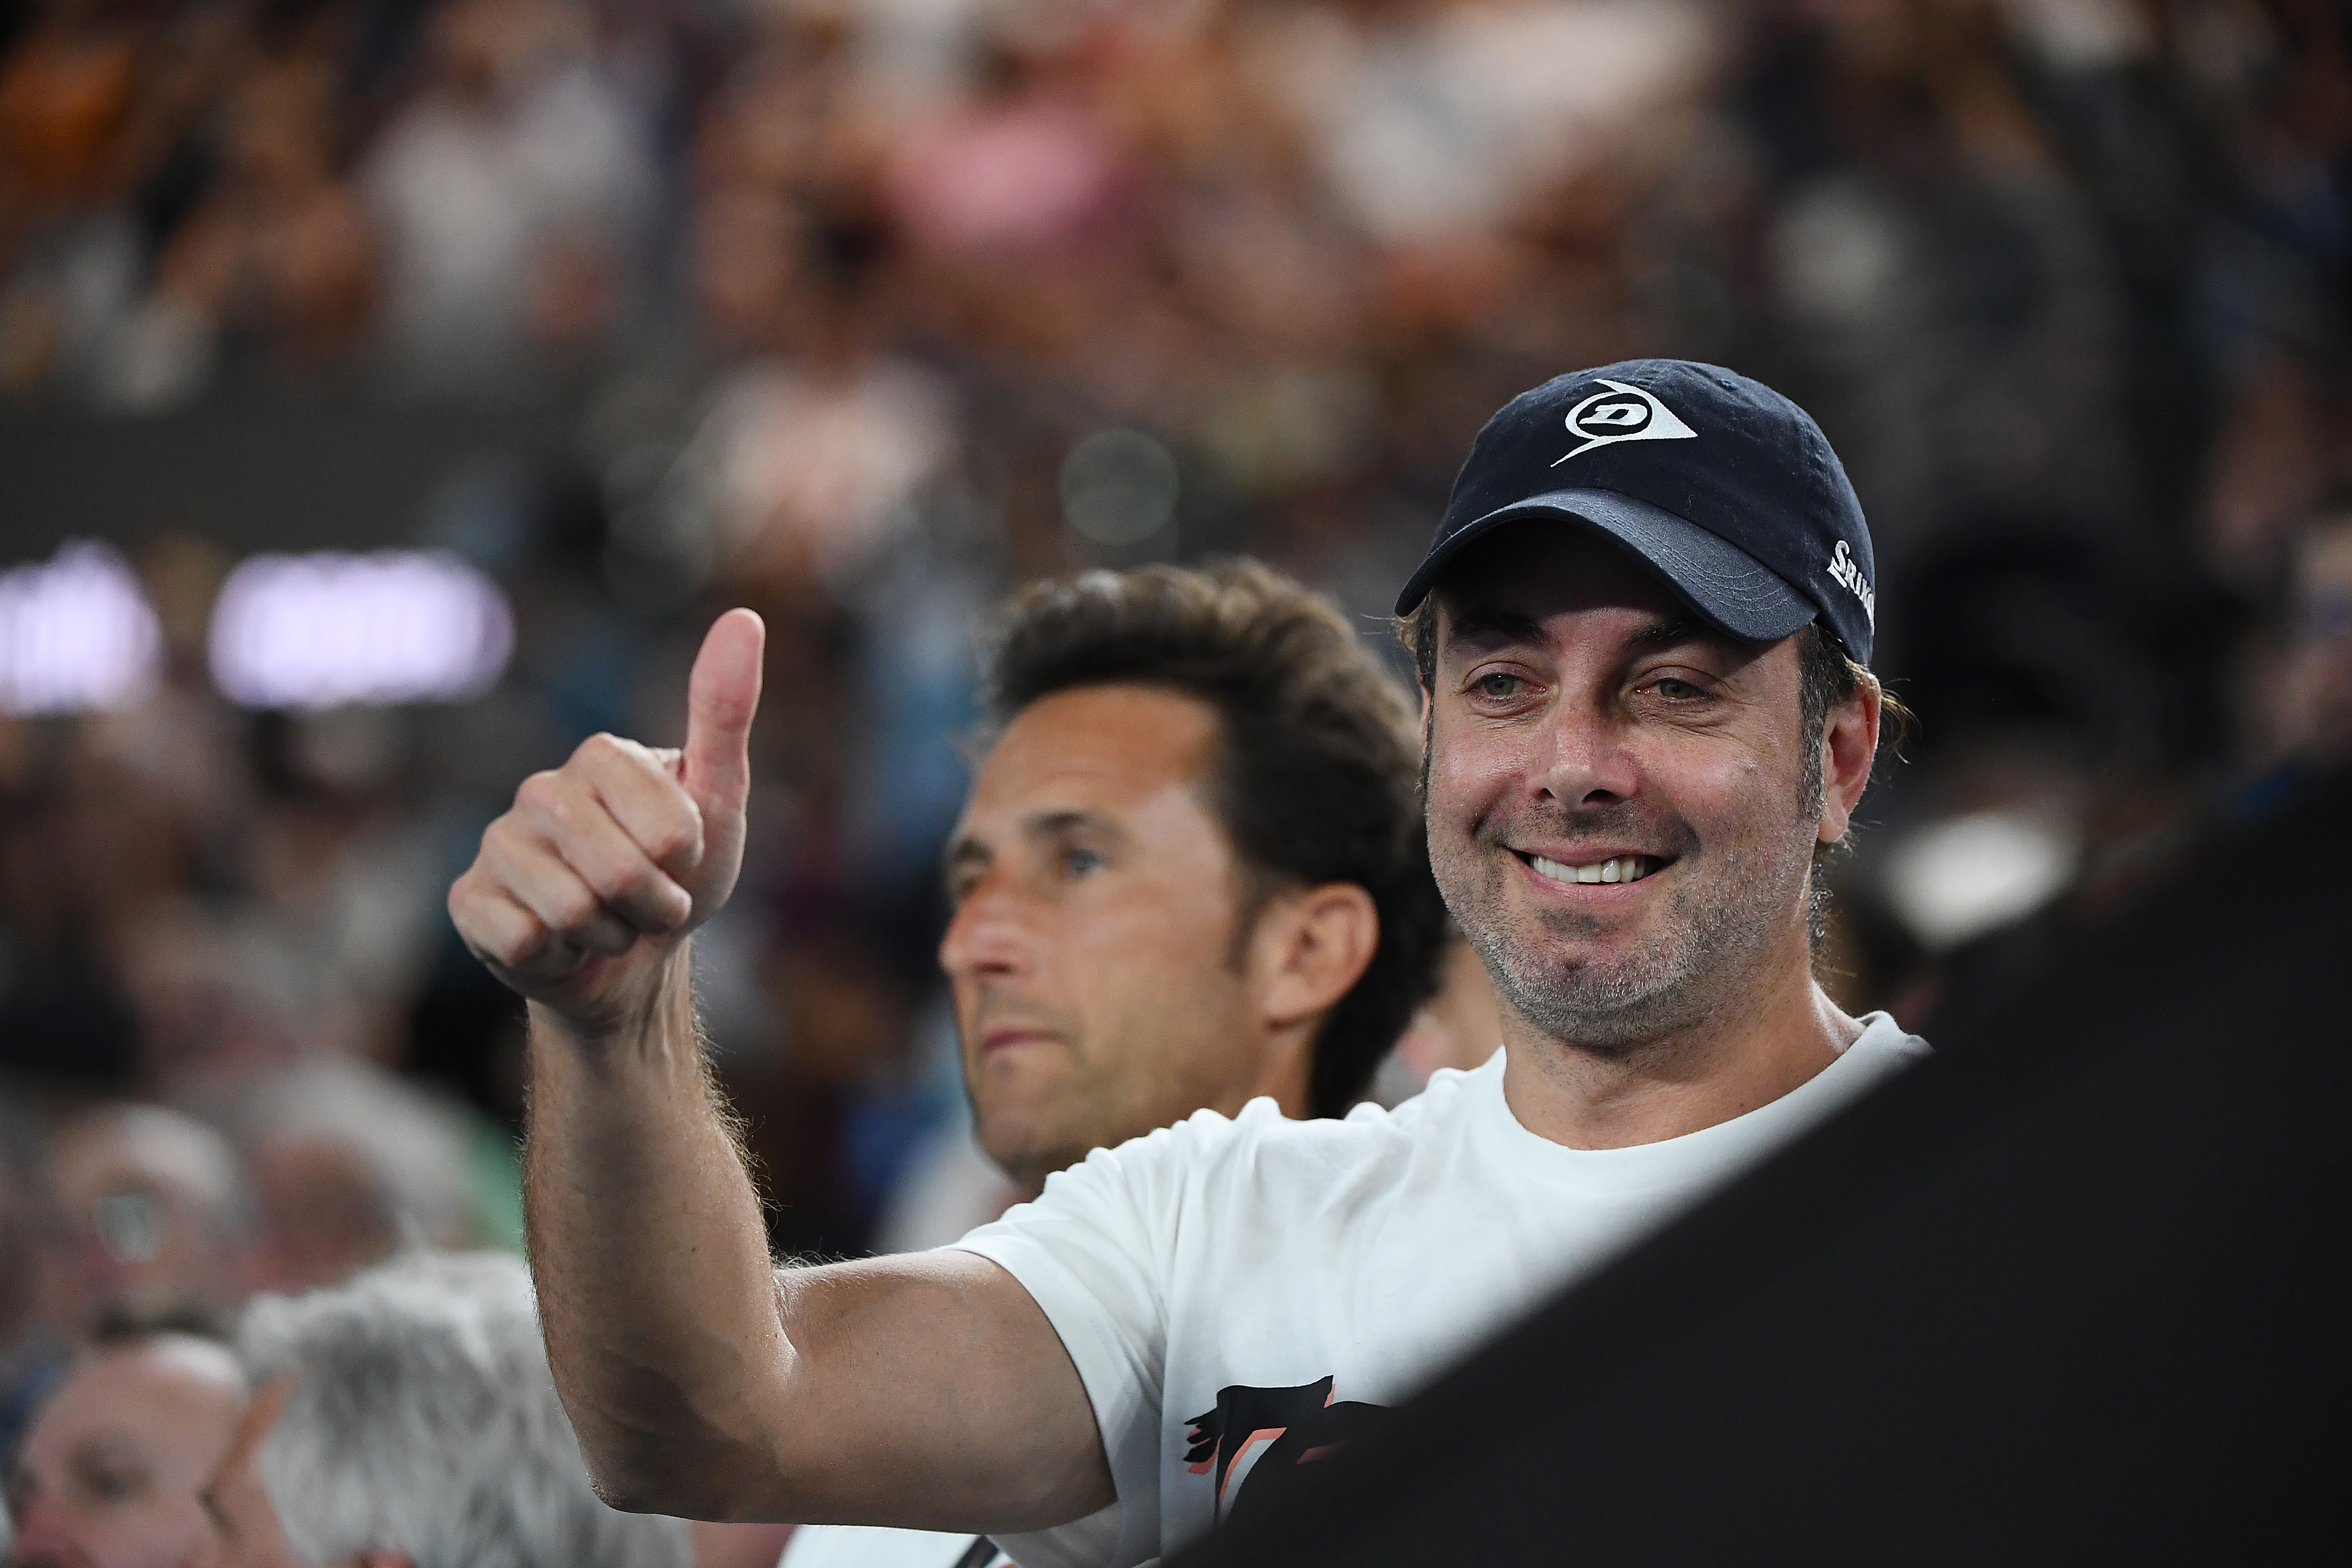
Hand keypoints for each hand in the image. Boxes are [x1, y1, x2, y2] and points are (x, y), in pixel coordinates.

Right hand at [449, 608, 765, 1033]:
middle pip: (619, 872)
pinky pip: (523, 941)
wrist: (635, 960)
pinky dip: (559, 959)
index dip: (687, 862)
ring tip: (608, 922)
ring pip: (571, 911)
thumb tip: (744, 617)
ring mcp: (497, 844)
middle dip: (653, 907)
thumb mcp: (720, 798)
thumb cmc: (681, 874)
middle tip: (649, 902)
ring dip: (610, 935)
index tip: (681, 859)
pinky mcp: (468, 901)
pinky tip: (560, 945)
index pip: (670, 829)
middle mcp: (539, 790)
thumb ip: (725, 712)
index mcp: (600, 757)